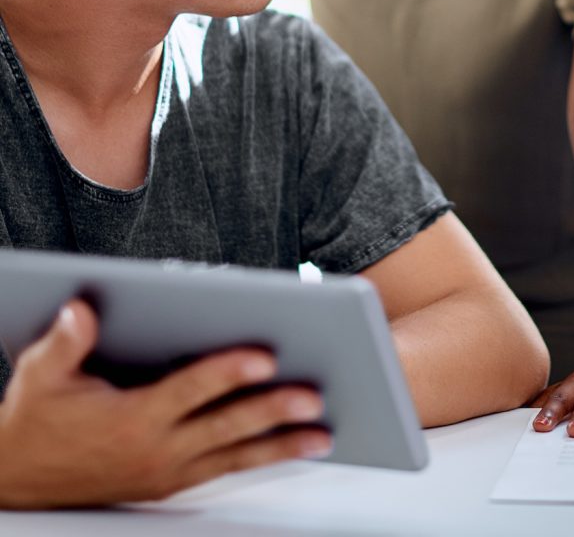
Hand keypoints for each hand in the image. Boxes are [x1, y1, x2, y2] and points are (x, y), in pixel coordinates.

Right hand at [0, 300, 331, 507]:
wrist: (16, 484)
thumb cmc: (34, 422)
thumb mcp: (38, 377)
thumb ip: (65, 343)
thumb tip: (83, 309)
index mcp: (131, 419)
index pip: (190, 390)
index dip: (228, 372)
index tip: (265, 356)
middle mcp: (156, 449)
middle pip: (225, 426)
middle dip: (272, 410)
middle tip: (314, 396)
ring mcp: (167, 471)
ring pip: (234, 456)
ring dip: (280, 445)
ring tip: (322, 434)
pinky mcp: (171, 482)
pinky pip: (224, 470)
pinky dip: (260, 460)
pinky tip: (291, 449)